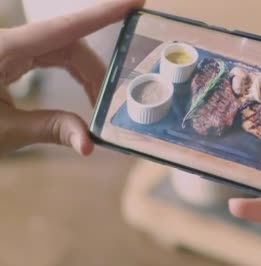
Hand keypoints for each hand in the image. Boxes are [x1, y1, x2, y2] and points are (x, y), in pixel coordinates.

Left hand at [0, 0, 143, 155]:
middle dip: (95, 70)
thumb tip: (90, 144)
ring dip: (84, 74)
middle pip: (68, 43)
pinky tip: (80, 92)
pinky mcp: (6, 57)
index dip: (104, 14)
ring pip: (60, 49)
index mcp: (6, 50)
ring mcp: (8, 48)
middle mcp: (9, 42)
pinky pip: (47, 56)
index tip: (136, 2)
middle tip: (112, 103)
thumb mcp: (2, 132)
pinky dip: (68, 73)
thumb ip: (50, 129)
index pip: (66, 29)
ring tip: (98, 104)